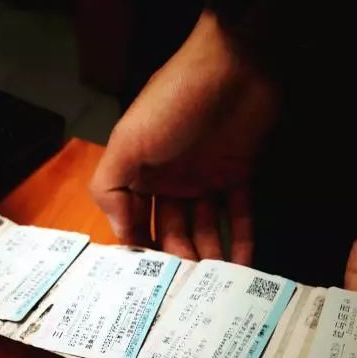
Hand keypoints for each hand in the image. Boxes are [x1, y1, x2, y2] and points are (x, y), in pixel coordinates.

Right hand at [89, 10, 277, 263]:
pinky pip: (239, 212)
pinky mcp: (239, 172)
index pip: (134, 220)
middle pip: (172, 229)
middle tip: (189, 293)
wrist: (234, 64)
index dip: (142, 250)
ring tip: (217, 288)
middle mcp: (169, 178)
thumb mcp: (128, 142)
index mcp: (137, 171)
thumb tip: (119, 234)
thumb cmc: (173, 102)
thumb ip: (112, 188)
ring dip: (211, 255)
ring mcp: (205, 176)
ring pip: (206, 226)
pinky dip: (242, 238)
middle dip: (180, 259)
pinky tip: (244, 265)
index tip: (149, 285)